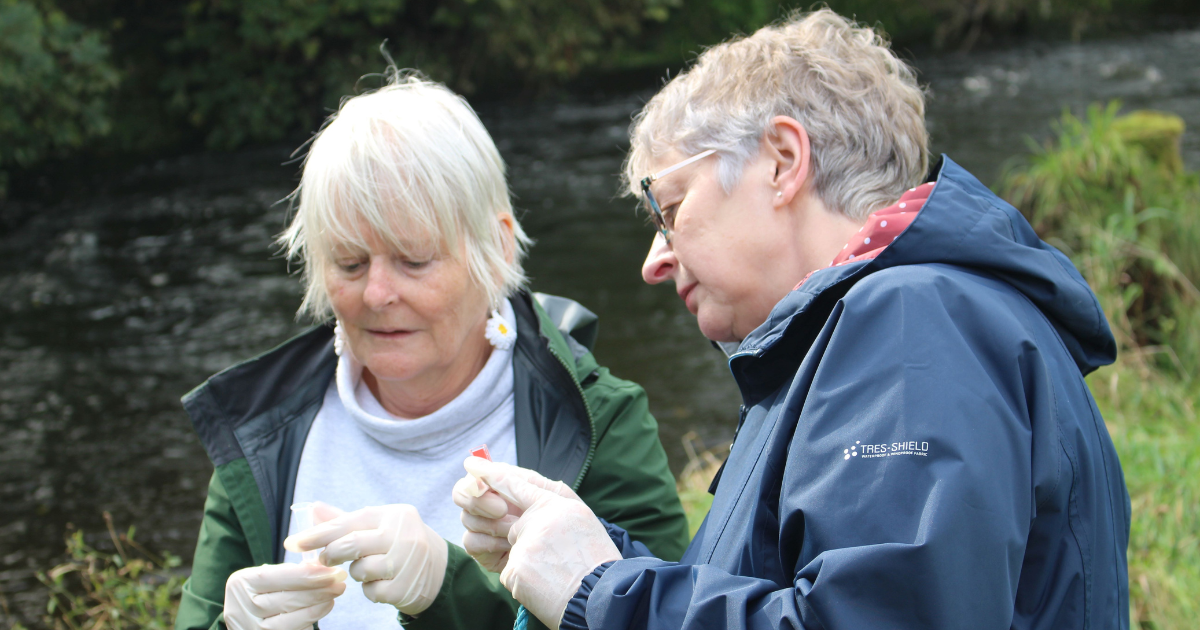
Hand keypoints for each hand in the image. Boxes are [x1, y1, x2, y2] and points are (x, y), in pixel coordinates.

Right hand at [223, 562, 346, 629]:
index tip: (332, 570)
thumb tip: (322, 565)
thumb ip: (289, 571)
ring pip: (291, 619)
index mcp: (240, 583)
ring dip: (318, 606)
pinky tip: (322, 608)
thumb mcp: (266, 578)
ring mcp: (250, 628)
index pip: (276, 577)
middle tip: (341, 582)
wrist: (242, 622)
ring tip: (334, 595)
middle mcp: (241, 607)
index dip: (306, 575)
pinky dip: (310, 620)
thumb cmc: (260, 593)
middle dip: (319, 590)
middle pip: (287, 599)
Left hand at [283, 504, 447, 615]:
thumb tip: (312, 508)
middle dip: (331, 553)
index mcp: (394, 514)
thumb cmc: (398, 542)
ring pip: (360, 570)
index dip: (318, 533)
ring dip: (356, 573)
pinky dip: (370, 590)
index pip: (349, 522)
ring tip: (367, 569)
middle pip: (352, 545)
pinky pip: (371, 592)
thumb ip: (345, 519)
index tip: (292, 542)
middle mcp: (403, 535)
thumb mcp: (378, 525)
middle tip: (323, 559)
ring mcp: (407, 562)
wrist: (438, 568)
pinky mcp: (406, 587)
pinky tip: (381, 583)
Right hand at [452, 458, 580, 571]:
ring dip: (493, 523)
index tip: (486, 486)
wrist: (571, 560)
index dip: (476, 479)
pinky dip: (490, 542)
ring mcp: (486, 529)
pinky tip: (511, 546)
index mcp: (506, 487)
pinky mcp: (484, 552)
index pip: (477, 476)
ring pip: (467, 517)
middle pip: (462, 494)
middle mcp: (491, 506)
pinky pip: (470, 541)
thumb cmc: (565, 521)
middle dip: (480, 500)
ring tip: (517, 530)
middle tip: (502, 509)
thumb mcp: (547, 493)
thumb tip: (472, 462)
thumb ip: (513, 478)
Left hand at [460, 458, 620, 627]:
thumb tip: (523, 495)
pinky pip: (509, 572)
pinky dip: (523, 581)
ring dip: (527, 563)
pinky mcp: (515, 569)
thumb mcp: (583, 519)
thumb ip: (553, 502)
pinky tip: (544, 586)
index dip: (492, 474)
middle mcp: (538, 520)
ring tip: (554, 573)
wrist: (600, 597)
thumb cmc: (596, 559)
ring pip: (512, 550)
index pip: (517, 483)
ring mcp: (524, 545)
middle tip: (552, 557)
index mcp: (557, 504)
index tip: (472, 464)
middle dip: (524, 541)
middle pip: (512, 526)